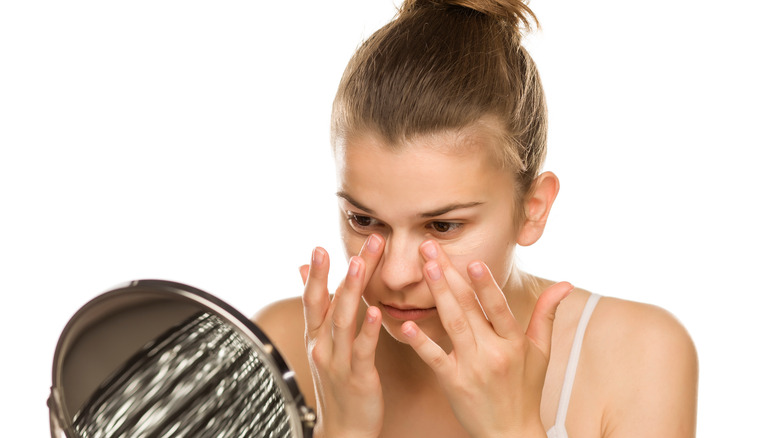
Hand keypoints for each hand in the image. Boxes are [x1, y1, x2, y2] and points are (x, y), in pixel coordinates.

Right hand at [300, 234, 385, 437]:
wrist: (344, 429)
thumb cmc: (337, 382)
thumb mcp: (321, 343)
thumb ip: (317, 306)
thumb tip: (300, 270)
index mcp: (317, 336)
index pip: (312, 298)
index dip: (315, 273)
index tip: (319, 247)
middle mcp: (323, 346)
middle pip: (331, 303)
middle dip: (344, 271)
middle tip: (360, 244)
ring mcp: (338, 362)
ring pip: (343, 321)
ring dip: (352, 291)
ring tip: (361, 265)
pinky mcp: (358, 377)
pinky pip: (362, 351)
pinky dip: (368, 330)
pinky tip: (377, 312)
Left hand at [401, 240, 572, 437]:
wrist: (509, 433)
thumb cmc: (525, 389)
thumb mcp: (541, 352)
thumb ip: (546, 314)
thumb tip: (565, 284)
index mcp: (514, 343)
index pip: (499, 307)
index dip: (486, 284)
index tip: (473, 260)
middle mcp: (494, 352)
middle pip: (469, 308)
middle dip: (449, 275)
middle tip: (431, 248)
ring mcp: (472, 368)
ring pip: (452, 325)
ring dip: (438, 295)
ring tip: (425, 269)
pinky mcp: (453, 382)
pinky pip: (435, 358)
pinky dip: (420, 342)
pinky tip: (407, 324)